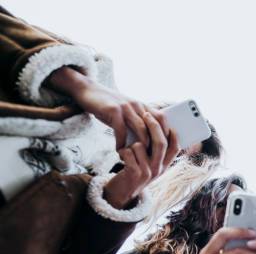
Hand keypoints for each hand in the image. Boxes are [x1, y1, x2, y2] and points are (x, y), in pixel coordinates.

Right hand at [47, 67, 166, 148]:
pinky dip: (121, 142)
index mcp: (143, 106)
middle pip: (154, 126)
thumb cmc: (108, 106)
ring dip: (140, 146)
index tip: (165, 150)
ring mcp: (126, 107)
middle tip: (153, 160)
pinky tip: (119, 151)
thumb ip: (137, 123)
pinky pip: (121, 129)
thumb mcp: (127, 112)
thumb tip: (148, 143)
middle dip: (156, 144)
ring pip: (141, 129)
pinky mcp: (113, 110)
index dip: (166, 134)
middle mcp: (138, 105)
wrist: (88, 90)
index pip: (162, 119)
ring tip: (137, 158)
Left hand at [103, 112, 178, 208]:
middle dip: (153, 126)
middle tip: (146, 114)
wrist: (121, 193)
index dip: (172, 133)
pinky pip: (128, 152)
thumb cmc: (134, 171)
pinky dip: (122, 151)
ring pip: (141, 145)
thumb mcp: (149, 163)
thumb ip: (155, 150)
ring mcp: (147, 173)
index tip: (165, 119)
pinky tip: (121, 156)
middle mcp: (159, 170)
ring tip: (128, 150)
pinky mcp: (134, 174)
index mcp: (165, 166)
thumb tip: (158, 126)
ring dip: (132, 144)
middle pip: (161, 143)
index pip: (176, 147)